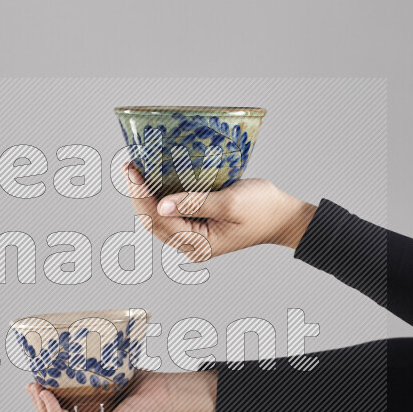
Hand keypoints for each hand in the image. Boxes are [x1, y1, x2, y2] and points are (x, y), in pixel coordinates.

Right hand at [26, 370, 216, 411]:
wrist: (171, 392)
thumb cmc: (146, 387)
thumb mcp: (108, 386)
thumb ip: (87, 385)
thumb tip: (62, 368)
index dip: (45, 410)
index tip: (36, 388)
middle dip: (39, 410)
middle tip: (31, 386)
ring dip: (44, 411)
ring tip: (36, 389)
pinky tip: (49, 397)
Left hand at [124, 164, 317, 259]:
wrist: (282, 216)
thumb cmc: (262, 209)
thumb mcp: (229, 203)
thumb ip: (195, 204)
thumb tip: (163, 206)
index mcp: (198, 244)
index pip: (158, 220)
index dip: (141, 195)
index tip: (132, 171)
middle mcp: (190, 244)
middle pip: (152, 221)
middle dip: (137, 195)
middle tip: (129, 167)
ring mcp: (192, 237)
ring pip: (158, 218)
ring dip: (145, 196)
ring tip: (135, 171)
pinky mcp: (196, 226)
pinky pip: (170, 214)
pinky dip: (159, 197)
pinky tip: (152, 180)